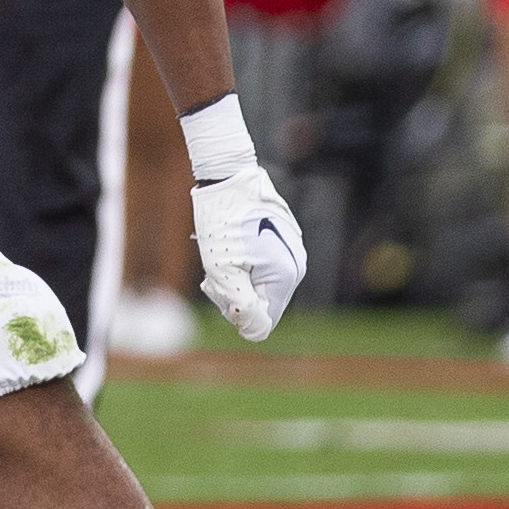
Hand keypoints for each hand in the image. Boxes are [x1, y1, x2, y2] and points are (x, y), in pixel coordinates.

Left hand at [190, 156, 307, 343]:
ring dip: (235, 277)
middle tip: (211, 271)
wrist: (228, 175)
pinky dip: (242, 261)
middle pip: (262, 301)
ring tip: (219, 253)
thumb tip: (254, 333)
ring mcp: (291, 249)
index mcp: (286, 275)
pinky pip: (263, 264)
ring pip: (260, 282)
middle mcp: (296, 264)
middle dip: (233, 293)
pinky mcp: (282, 237)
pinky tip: (229, 242)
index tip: (216, 287)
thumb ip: (240, 305)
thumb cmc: (222, 222)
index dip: (236, 310)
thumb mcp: (222, 268)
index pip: (264, 320)